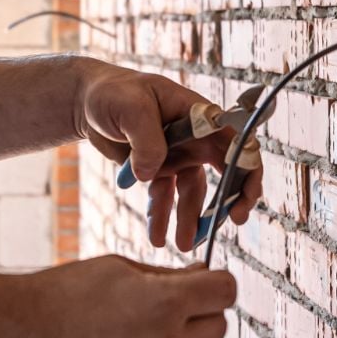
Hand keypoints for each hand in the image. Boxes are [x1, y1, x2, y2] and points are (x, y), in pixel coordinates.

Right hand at [13, 256, 235, 337]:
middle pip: (217, 328)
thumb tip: (206, 279)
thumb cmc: (69, 291)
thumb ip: (169, 278)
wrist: (21, 331)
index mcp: (165, 302)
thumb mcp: (120, 269)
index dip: (216, 285)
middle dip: (199, 315)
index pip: (226, 292)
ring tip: (132, 336)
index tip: (203, 285)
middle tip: (166, 309)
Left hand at [78, 64, 263, 249]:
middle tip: (230, 222)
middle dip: (229, 199)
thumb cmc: (114, 93)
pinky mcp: (159, 171)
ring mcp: (179, 156)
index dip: (248, 167)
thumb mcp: (130, 107)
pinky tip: (156, 236)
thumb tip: (151, 174)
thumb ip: (146, 139)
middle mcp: (195, 138)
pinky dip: (161, 218)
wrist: (89, 103)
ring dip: (189, 219)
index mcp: (198, 115)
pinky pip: (165, 198)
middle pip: (224, 171)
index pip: (236, 140)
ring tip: (182, 244)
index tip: (244, 196)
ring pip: (192, 193)